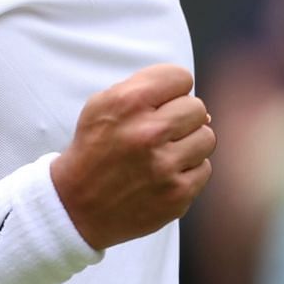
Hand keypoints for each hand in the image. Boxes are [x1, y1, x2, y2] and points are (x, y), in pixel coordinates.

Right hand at [50, 63, 214, 249]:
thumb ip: (142, 89)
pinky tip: (165, 174)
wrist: (76, 205)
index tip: (161, 103)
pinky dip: (188, 170)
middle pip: (197, 108)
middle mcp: (147, 132)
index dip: (171, 90)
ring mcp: (165, 166)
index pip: (180, 78)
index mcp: (126, 104)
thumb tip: (194, 102)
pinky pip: (205, 168)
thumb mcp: (100, 106)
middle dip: (180, 117)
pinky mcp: (178, 194)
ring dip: (188, 144)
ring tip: (164, 153)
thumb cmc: (93, 150)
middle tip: (160, 131)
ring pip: (207, 137)